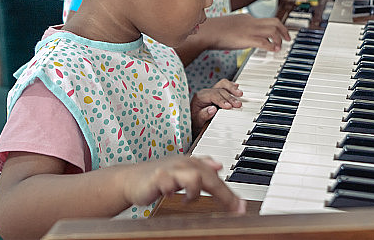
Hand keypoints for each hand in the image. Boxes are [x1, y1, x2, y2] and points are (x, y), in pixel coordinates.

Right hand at [125, 155, 244, 212]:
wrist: (132, 179)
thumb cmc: (160, 177)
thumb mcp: (183, 171)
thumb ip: (201, 168)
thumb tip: (219, 165)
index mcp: (193, 163)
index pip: (217, 178)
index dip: (230, 193)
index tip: (241, 208)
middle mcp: (185, 164)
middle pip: (211, 178)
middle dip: (225, 195)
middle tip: (234, 209)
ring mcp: (171, 170)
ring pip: (195, 177)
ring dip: (195, 192)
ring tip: (187, 199)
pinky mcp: (158, 177)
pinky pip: (170, 183)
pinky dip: (173, 190)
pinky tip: (170, 194)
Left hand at [191, 79, 242, 134]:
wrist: (195, 121)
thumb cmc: (196, 121)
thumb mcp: (198, 121)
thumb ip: (204, 115)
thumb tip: (213, 109)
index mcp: (200, 97)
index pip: (213, 95)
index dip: (222, 100)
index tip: (229, 106)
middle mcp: (206, 92)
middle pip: (220, 90)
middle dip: (230, 97)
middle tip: (237, 104)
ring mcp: (212, 91)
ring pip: (223, 84)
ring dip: (232, 89)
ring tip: (240, 94)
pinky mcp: (217, 93)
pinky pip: (224, 86)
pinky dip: (231, 86)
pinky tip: (237, 87)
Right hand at [200, 13, 290, 50]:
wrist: (207, 31)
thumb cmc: (215, 31)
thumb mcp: (231, 27)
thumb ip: (240, 30)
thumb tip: (244, 38)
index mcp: (247, 18)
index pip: (267, 20)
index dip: (276, 27)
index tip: (280, 34)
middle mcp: (251, 22)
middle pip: (275, 22)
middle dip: (284, 30)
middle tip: (288, 38)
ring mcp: (249, 30)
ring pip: (272, 31)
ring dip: (280, 39)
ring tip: (280, 47)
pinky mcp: (246, 39)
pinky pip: (264, 41)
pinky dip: (271, 46)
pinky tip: (274, 50)